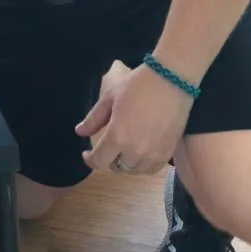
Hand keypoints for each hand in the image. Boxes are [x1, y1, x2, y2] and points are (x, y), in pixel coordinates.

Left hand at [75, 61, 193, 176]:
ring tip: (125, 147)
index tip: (87, 154)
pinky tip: (140, 151)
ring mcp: (153, 154)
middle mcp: (135, 150)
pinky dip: (142, 165)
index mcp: (118, 136)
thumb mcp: (110, 97)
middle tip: (109, 144)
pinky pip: (150, 170)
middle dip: (109, 157)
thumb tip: (79, 132)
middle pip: (116, 167)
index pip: (99, 161)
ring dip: (126, 162)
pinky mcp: (167, 154)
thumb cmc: (138, 85)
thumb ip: (94, 118)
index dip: (90, 159)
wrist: (171, 81)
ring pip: (133, 170)